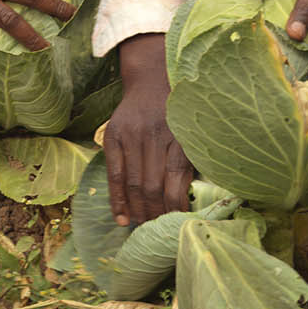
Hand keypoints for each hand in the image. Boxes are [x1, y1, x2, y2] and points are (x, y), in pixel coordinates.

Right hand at [104, 34, 191, 224]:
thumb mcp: (194, 130)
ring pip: (134, 183)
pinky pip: (114, 173)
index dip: (175, 208)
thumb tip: (193, 201)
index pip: (175, 182)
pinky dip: (117, 198)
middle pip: (152, 187)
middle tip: (158, 231)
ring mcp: (131, 135)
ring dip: (138, 210)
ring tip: (142, 226)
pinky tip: (121, 216)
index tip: (178, 225)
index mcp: (178, 137)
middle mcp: (154, 135)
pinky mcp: (114, 134)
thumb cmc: (181, 110)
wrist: (153, 77)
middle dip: (155, 214)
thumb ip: (192, 161)